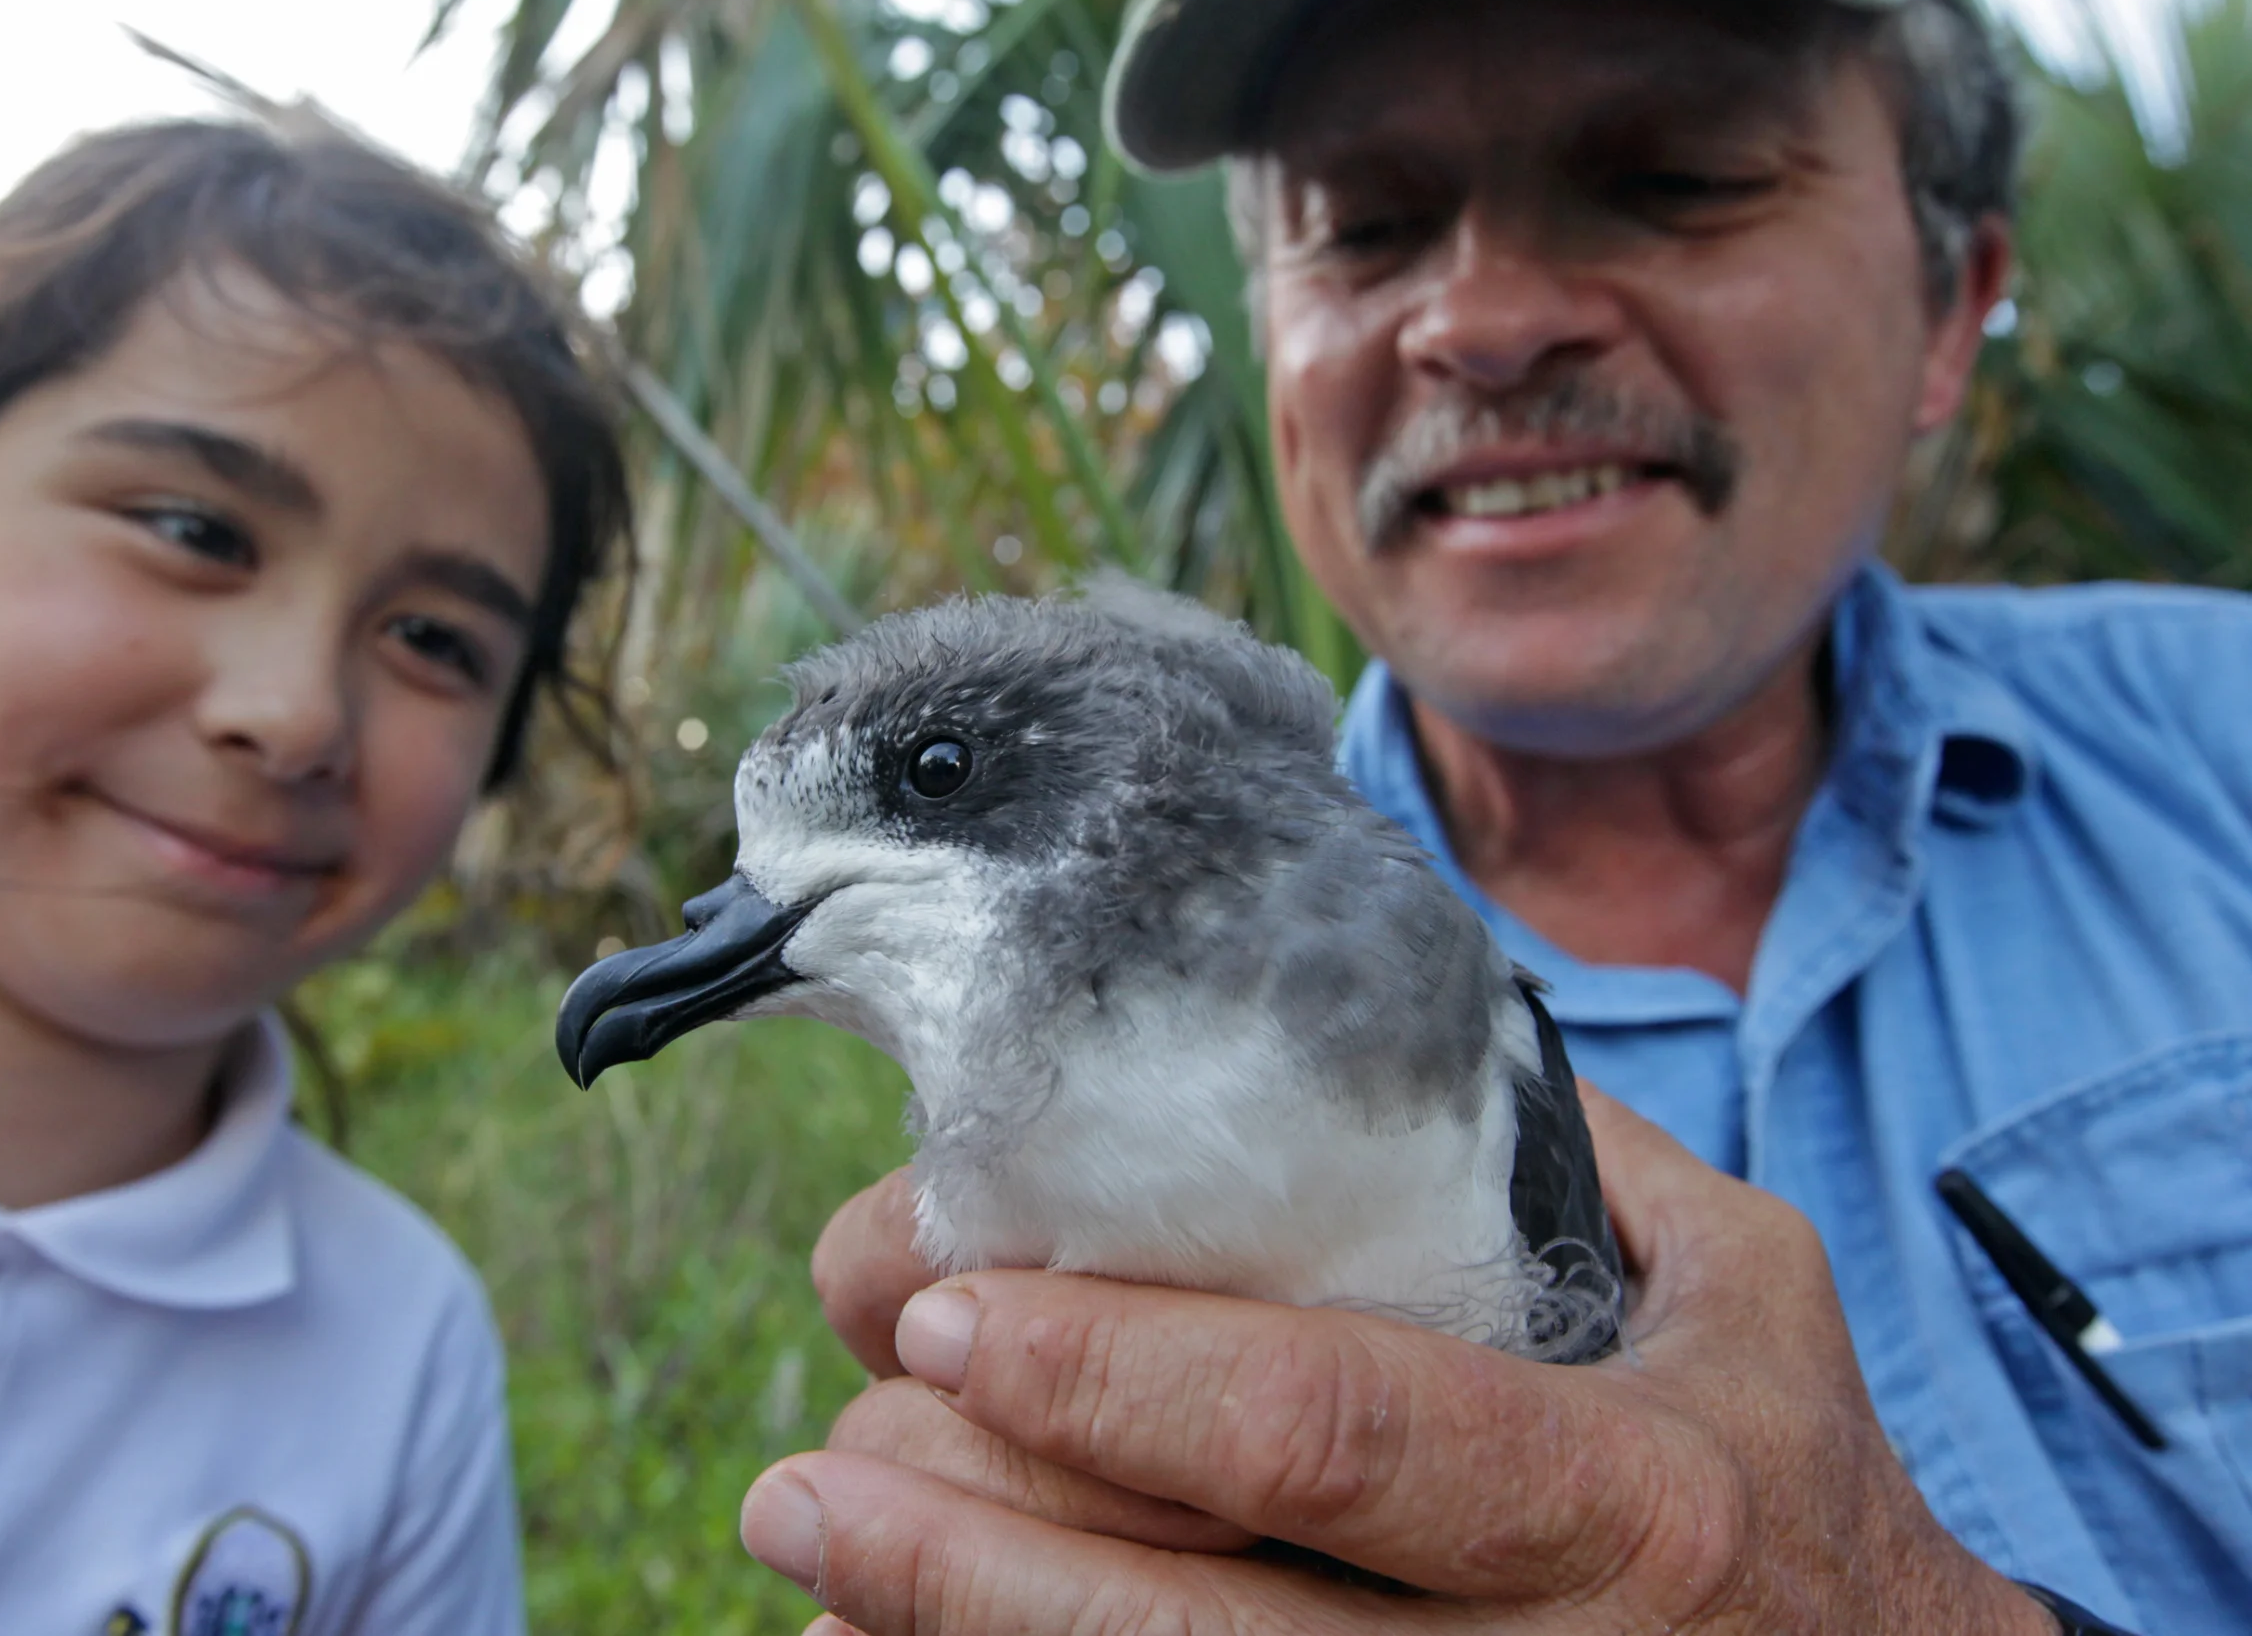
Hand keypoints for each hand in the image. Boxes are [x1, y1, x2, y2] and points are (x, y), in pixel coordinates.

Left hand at [749, 1085, 2055, 1633]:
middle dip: (977, 1552)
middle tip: (809, 1466)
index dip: (1123, 1384)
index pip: (1333, 1428)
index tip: (950, 1311)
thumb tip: (1326, 1018)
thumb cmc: (1783, 1463)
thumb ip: (1543, 1152)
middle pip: (1206, 1621)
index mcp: (1619, 1486)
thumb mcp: (1735, 1282)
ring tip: (813, 1544)